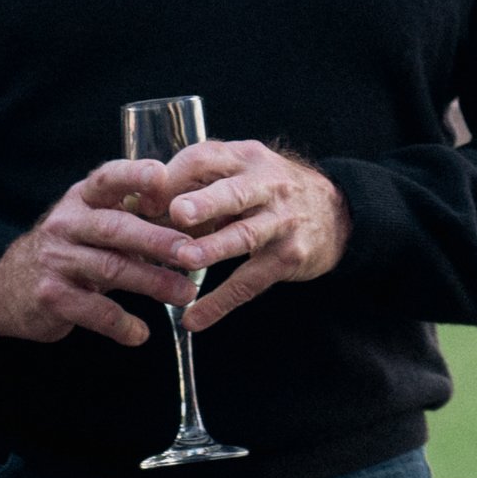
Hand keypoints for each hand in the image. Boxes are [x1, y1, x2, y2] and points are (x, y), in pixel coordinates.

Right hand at [0, 159, 200, 346]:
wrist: (7, 289)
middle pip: (115, 228)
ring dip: (152, 283)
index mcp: (83, 199)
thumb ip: (134, 218)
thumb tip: (196, 220)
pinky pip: (93, 311)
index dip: (135, 176)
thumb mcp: (94, 224)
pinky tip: (141, 334)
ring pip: (110, 269)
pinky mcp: (51, 296)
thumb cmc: (70, 249)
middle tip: (192, 252)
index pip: (108, 179)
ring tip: (186, 295)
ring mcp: (56, 260)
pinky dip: (121, 324)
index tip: (164, 176)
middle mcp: (67, 224)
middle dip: (156, 240)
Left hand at [161, 139, 350, 330]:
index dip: (174, 177)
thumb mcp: (242, 174)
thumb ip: (198, 186)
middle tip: (177, 213)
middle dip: (206, 202)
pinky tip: (194, 318)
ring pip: (245, 235)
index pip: (206, 158)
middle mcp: (267, 185)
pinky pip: (251, 281)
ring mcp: (282, 221)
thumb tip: (139, 207)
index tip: (143, 199)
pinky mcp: (290, 256)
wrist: (337, 213)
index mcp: (246, 159)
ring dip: (214, 249)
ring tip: (184, 260)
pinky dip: (221, 302)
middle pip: (234, 193)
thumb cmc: (270, 192)